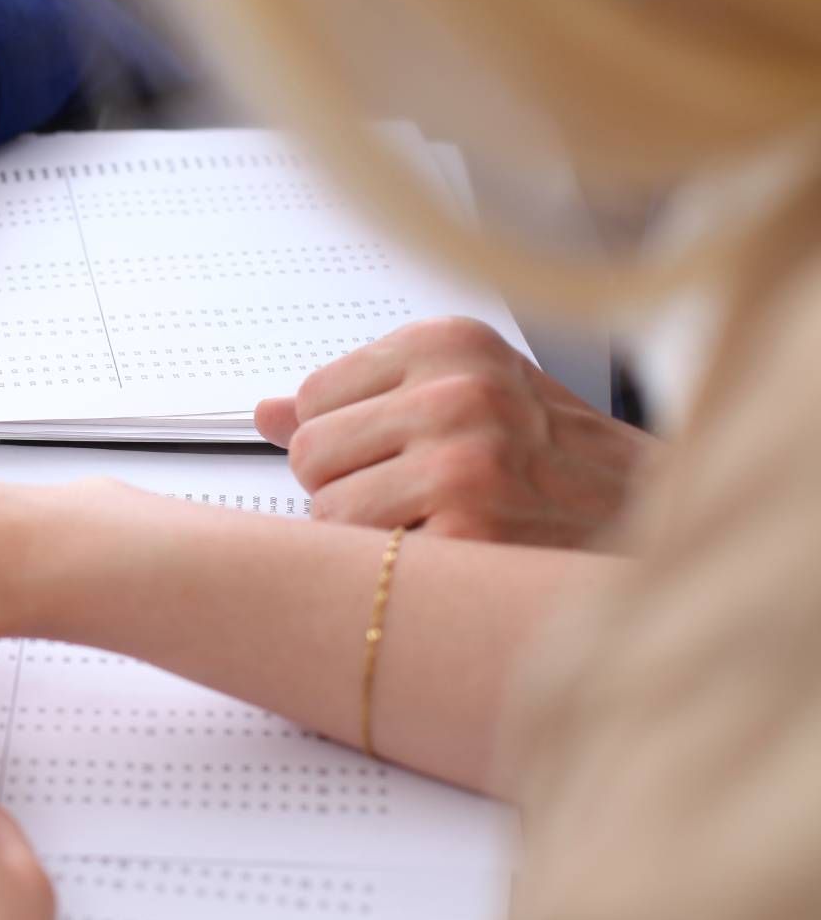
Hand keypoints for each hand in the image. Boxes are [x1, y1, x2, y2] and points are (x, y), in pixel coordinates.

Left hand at [254, 317, 658, 546]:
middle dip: (343, 489)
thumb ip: (364, 398)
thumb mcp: (465, 395)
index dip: (342, 442)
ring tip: (434, 530)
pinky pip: (369, 562)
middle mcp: (455, 393)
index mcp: (448, 346)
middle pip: (309, 455)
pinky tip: (452, 560)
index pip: (312, 399)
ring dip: (367, 539)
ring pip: (328, 514)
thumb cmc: (556, 459)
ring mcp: (463, 462)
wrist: (657, 520)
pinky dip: (399, 574)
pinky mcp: (471, 532)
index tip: (394, 455)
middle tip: (412, 500)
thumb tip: (263, 412)